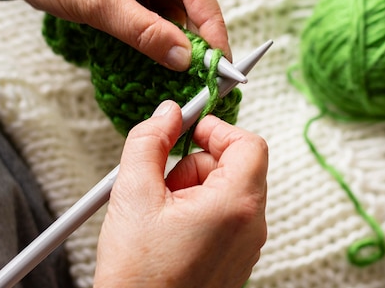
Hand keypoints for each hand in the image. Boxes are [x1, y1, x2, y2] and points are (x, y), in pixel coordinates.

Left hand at [0, 0, 230, 70]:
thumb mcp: (95, 2)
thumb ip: (143, 31)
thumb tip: (184, 58)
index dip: (212, 24)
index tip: (220, 60)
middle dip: (198, 35)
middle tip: (207, 72)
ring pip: (174, 7)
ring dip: (177, 38)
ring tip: (183, 70)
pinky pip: (155, 11)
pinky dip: (159, 34)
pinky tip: (161, 55)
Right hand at [94, 101, 267, 287]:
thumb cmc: (139, 276)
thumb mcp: (133, 194)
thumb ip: (149, 141)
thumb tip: (167, 113)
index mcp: (236, 205)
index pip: (249, 144)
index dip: (217, 129)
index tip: (189, 130)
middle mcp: (251, 226)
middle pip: (237, 166)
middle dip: (197, 163)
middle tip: (163, 180)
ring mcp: (246, 246)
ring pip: (229, 191)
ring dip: (194, 187)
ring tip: (160, 212)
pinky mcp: (236, 259)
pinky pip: (226, 217)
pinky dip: (199, 210)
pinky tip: (168, 229)